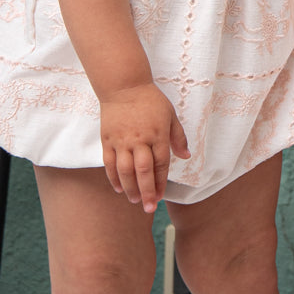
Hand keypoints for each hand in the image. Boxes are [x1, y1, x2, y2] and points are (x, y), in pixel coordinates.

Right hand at [99, 83, 189, 211]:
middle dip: (147, 192)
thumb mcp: (170, 115)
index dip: (161, 182)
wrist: (124, 86)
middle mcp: (139, 139)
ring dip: (130, 188)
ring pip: (125, 170)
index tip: (161, 196)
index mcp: (157, 134)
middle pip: (143, 171)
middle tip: (149, 208)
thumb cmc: (150, 101)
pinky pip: (109, 163)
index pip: (161, 164)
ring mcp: (121, 140)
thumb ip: (178, 137)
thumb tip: (186, 156)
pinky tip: (118, 188)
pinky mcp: (107, 139)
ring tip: (135, 201)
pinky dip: (113, 177)